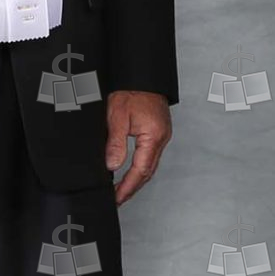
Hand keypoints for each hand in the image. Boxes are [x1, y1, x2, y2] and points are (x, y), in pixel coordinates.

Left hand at [106, 90, 171, 206]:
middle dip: (132, 188)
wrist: (142, 75)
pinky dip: (140, 168)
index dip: (128, 187)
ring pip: (150, 166)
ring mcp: (162, 136)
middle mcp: (161, 138)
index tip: (117, 198)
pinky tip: (131, 171)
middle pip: (148, 172)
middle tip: (117, 200)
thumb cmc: (132, 90)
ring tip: (122, 190)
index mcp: (153, 136)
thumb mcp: (117, 116)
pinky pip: (151, 156)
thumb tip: (112, 166)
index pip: (140, 170)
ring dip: (136, 180)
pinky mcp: (159, 132)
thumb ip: (115, 143)